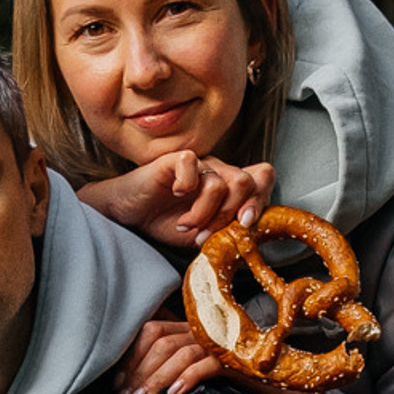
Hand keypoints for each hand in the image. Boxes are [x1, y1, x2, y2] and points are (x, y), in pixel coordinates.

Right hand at [78, 154, 272, 251]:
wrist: (130, 215)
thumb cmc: (166, 221)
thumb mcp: (205, 233)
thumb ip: (229, 229)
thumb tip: (249, 229)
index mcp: (230, 186)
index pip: (263, 176)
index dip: (260, 198)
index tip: (244, 225)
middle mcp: (218, 170)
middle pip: (247, 182)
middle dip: (228, 216)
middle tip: (205, 234)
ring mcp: (199, 163)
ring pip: (221, 184)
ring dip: (204, 213)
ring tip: (185, 225)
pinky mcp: (176, 159)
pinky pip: (194, 166)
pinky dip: (186, 189)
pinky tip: (175, 196)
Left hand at [117, 313, 226, 393]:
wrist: (262, 382)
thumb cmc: (221, 380)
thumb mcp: (188, 369)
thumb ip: (163, 368)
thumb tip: (129, 386)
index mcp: (185, 330)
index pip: (151, 332)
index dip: (131, 357)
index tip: (118, 384)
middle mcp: (198, 332)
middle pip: (161, 344)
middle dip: (138, 374)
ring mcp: (216, 344)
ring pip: (180, 354)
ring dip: (156, 379)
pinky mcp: (232, 361)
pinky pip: (207, 364)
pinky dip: (188, 377)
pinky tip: (174, 393)